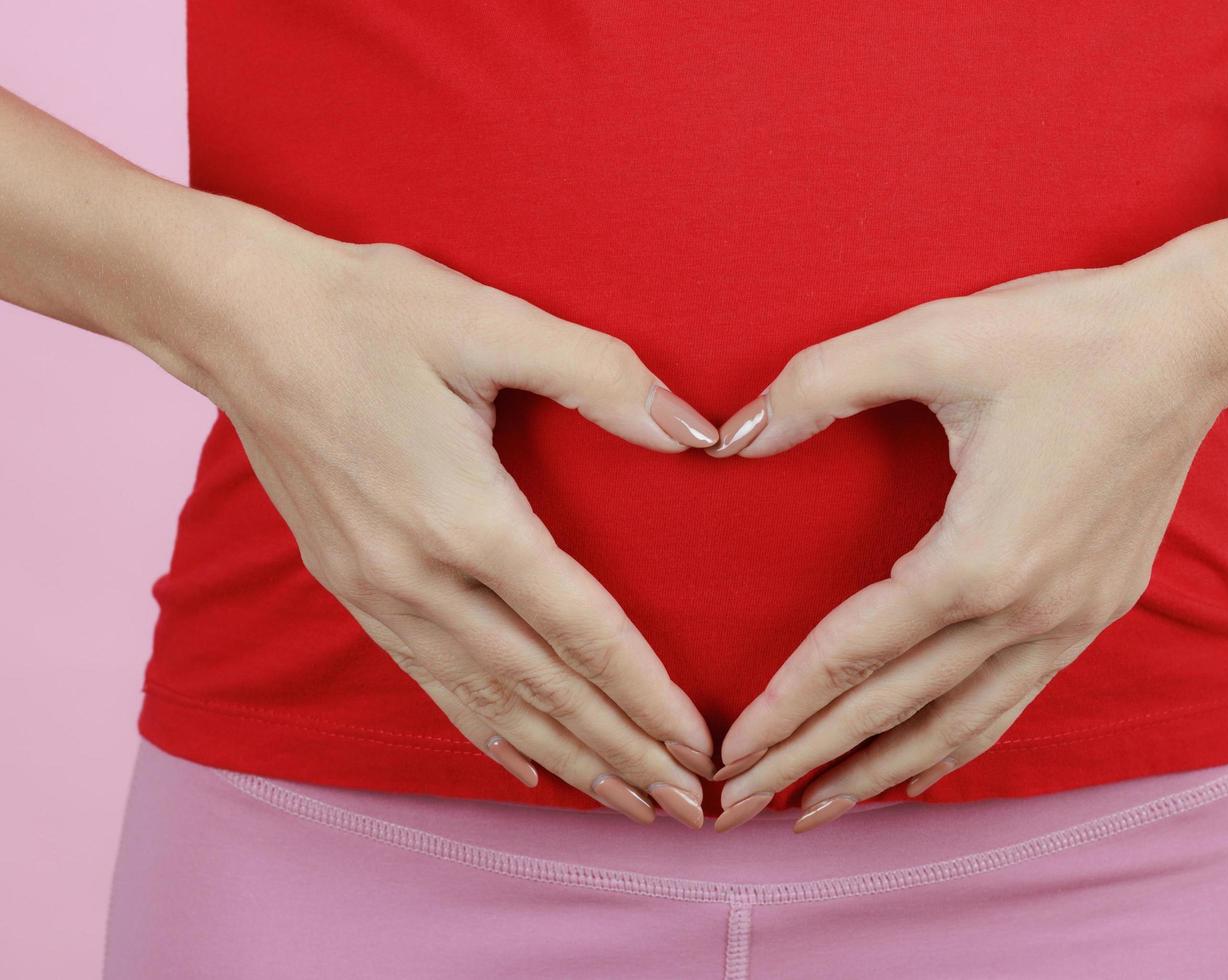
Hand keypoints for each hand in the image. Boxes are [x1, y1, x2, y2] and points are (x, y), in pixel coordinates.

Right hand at [164, 211, 719, 827]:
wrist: (235, 318)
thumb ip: (603, 378)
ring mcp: (376, 591)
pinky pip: (430, 680)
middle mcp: (417, 576)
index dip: (646, 695)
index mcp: (463, 517)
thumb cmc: (367, 310)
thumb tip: (698, 433)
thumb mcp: (490, 321)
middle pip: (541, 688)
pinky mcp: (351, 586)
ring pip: (488, 700)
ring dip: (564, 757)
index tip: (698, 749)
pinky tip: (522, 763)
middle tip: (685, 807)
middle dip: (621, 752)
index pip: (579, 630)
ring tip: (624, 802)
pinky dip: (485, 729)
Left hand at [712, 261, 1227, 830]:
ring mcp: (1070, 619)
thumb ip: (816, 386)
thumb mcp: (929, 339)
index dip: (785, 708)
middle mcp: (1028, 611)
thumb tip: (730, 438)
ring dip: (882, 769)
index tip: (731, 757)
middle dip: (812, 758)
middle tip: (741, 806)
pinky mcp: (1095, 609)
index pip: (855, 654)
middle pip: (896, 708)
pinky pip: (1012, 699)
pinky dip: (957, 741)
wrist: (1194, 338)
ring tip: (817, 809)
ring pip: (959, 723)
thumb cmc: (1063, 332)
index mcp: (980, 559)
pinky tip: (923, 767)